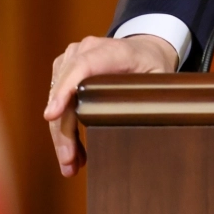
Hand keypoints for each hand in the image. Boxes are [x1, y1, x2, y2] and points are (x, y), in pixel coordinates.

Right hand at [44, 34, 176, 176]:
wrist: (143, 49)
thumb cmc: (151, 64)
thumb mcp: (161, 77)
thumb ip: (154, 95)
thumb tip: (147, 121)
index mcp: (113, 51)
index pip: (83, 67)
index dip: (66, 90)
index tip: (52, 115)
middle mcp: (86, 50)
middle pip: (65, 91)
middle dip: (63, 130)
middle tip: (68, 162)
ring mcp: (72, 58)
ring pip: (57, 99)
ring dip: (61, 134)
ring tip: (71, 164)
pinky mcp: (63, 69)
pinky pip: (57, 99)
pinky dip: (63, 126)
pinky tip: (73, 151)